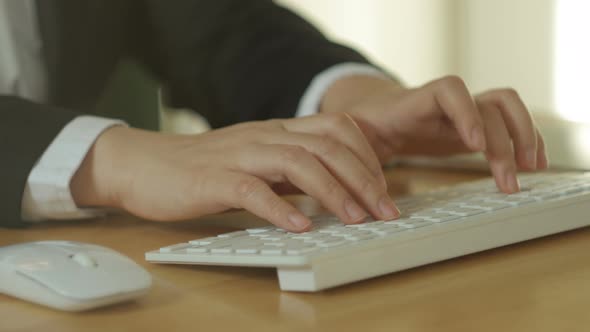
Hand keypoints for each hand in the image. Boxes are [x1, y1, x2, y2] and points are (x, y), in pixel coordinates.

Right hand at [70, 114, 399, 231]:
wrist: (146, 164)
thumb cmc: (205, 168)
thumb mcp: (258, 163)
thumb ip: (292, 171)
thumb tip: (335, 191)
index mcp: (278, 131)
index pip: (336, 130)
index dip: (368, 158)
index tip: (384, 190)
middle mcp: (264, 137)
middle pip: (327, 145)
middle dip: (363, 178)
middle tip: (385, 211)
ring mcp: (239, 155)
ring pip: (298, 162)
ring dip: (333, 192)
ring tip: (354, 219)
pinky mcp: (214, 179)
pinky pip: (253, 190)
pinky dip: (280, 208)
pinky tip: (300, 226)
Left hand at [321, 75, 547, 193]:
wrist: (372, 115)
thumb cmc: (360, 128)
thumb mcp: (350, 137)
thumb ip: (353, 154)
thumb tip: (357, 192)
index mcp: (414, 103)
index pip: (448, 90)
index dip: (465, 112)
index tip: (474, 143)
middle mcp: (444, 104)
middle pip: (488, 104)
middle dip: (504, 140)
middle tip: (507, 178)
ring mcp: (461, 113)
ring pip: (506, 107)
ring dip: (525, 135)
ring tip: (532, 168)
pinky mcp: (472, 126)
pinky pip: (508, 123)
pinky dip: (524, 139)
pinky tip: (531, 164)